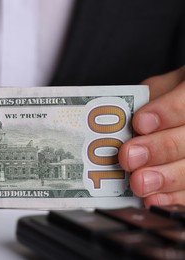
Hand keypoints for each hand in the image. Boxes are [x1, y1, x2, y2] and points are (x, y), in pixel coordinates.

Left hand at [119, 65, 184, 206]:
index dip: (168, 112)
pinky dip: (173, 198)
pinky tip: (153, 199)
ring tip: (139, 182)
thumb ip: (152, 96)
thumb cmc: (175, 95)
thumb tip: (126, 117)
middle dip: (160, 149)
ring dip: (166, 178)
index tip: (140, 122)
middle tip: (129, 156)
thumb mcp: (165, 85)